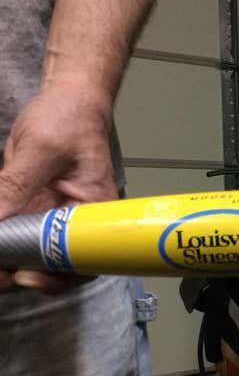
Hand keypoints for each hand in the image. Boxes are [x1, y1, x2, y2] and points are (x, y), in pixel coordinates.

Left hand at [0, 83, 118, 292]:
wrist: (68, 98)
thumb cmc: (70, 118)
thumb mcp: (42, 149)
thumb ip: (14, 185)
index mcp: (93, 211)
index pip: (83, 258)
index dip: (57, 276)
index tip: (25, 275)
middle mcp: (76, 220)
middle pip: (56, 263)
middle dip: (24, 273)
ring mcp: (53, 214)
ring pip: (32, 251)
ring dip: (9, 259)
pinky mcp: (32, 206)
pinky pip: (16, 231)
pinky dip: (4, 240)